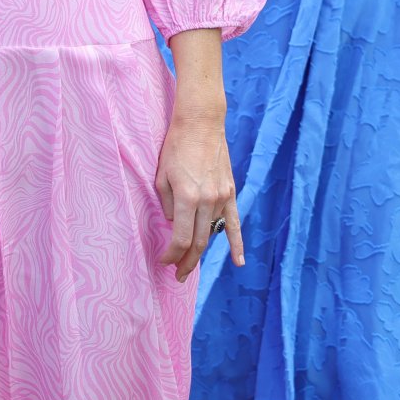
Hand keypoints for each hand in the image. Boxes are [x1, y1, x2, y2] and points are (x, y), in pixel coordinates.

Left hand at [156, 108, 241, 280]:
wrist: (201, 123)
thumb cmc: (176, 147)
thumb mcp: (161, 176)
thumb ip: (166, 205)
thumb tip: (173, 224)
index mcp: (187, 198)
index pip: (180, 238)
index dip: (171, 254)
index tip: (163, 261)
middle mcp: (207, 201)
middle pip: (197, 242)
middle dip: (186, 262)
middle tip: (177, 276)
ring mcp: (221, 198)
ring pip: (212, 234)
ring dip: (201, 253)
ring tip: (190, 267)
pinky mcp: (230, 193)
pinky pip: (234, 223)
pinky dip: (237, 244)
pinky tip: (238, 262)